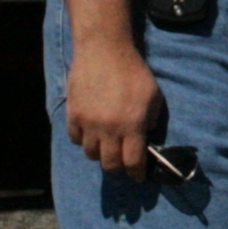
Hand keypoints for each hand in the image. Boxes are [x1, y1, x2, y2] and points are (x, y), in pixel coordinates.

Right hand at [65, 38, 162, 178]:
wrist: (104, 51)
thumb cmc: (133, 72)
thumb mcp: (154, 96)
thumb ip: (152, 120)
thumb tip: (146, 138)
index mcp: (132, 125)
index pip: (133, 162)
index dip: (136, 174)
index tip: (138, 177)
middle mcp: (109, 129)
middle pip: (110, 164)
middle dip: (118, 168)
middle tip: (122, 164)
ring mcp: (89, 123)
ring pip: (91, 154)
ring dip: (100, 154)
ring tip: (106, 147)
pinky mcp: (73, 115)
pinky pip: (76, 140)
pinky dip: (84, 141)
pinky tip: (91, 134)